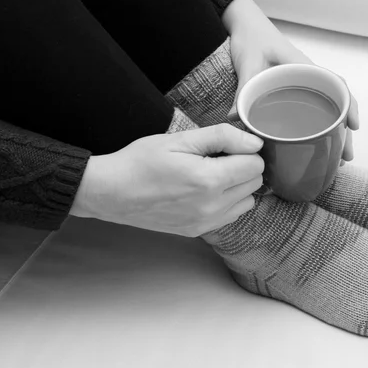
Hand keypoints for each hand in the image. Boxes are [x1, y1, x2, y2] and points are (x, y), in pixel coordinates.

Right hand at [69, 124, 263, 236]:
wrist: (111, 192)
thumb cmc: (141, 161)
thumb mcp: (181, 138)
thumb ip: (223, 137)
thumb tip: (255, 142)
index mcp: (209, 180)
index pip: (256, 165)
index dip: (244, 150)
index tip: (224, 146)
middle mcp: (212, 206)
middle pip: (254, 183)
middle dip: (242, 166)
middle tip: (215, 158)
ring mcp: (206, 222)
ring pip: (247, 201)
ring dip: (237, 186)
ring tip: (210, 175)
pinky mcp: (198, 231)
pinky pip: (230, 215)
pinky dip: (226, 202)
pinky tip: (204, 191)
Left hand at [223, 0, 358, 162]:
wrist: (245, 27)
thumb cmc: (251, 38)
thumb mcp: (247, 63)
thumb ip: (243, 89)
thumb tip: (236, 118)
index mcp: (304, 67)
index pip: (337, 85)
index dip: (348, 106)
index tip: (353, 125)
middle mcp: (308, 78)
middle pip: (336, 104)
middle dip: (345, 131)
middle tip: (346, 156)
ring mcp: (303, 86)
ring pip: (327, 111)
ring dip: (334, 133)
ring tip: (337, 158)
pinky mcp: (293, 92)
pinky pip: (311, 111)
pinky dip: (317, 129)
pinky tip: (316, 146)